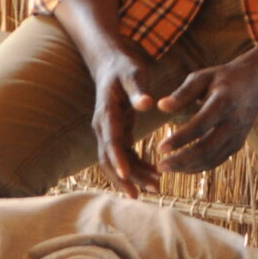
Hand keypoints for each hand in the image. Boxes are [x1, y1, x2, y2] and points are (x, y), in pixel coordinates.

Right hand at [91, 54, 160, 195]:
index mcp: (107, 113)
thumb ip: (139, 90)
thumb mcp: (134, 74)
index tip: (126, 176)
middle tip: (140, 194)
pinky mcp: (117, 135)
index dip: (118, 159)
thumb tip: (146, 104)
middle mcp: (103, 127)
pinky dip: (137, 168)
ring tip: (154, 188)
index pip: (110, 141)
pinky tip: (153, 175)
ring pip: (116, 162)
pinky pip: (124, 157)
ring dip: (132, 177)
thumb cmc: (125, 68)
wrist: (111, 64)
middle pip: (109, 159)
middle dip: (123, 178)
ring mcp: (108, 133)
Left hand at [154, 57, 257, 175]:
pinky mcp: (237, 145)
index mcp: (224, 102)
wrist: (255, 84)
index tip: (160, 148)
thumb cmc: (222, 78)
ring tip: (165, 168)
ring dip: (187, 167)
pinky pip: (216, 161)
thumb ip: (182, 93)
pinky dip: (198, 167)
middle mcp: (233, 122)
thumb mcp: (202, 77)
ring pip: (212, 160)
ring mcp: (237, 136)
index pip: (200, 125)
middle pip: (207, 149)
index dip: (180, 139)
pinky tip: (181, 167)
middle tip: (160, 166)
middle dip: (181, 160)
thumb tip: (161, 106)